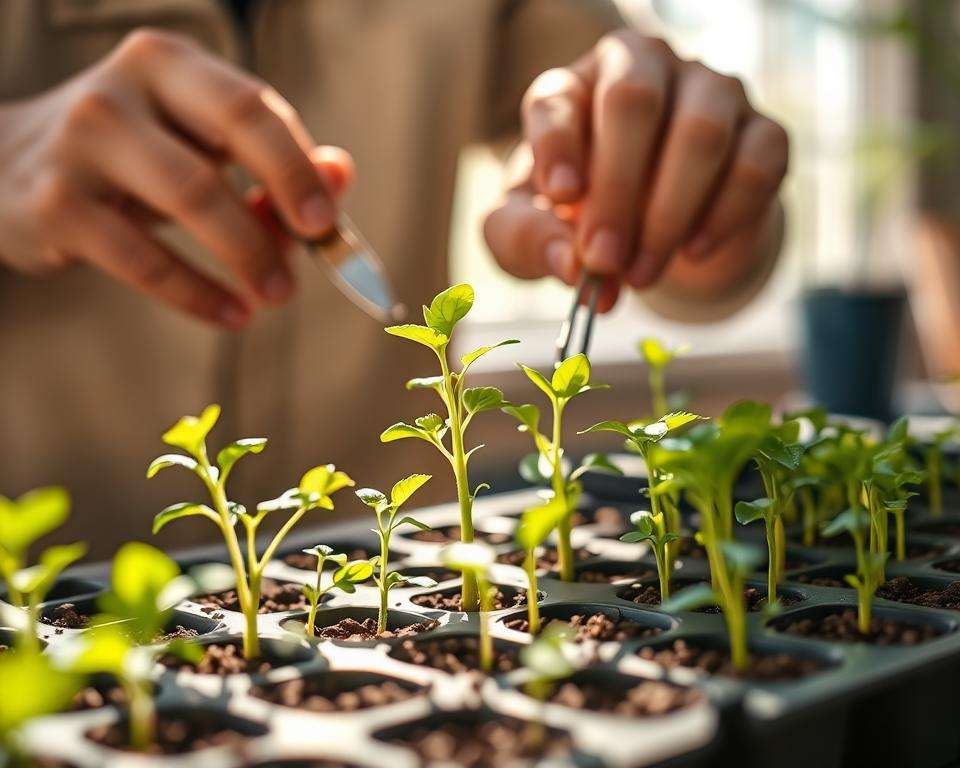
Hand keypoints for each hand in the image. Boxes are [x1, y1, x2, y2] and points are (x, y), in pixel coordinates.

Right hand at [0, 28, 352, 327]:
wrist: (7, 168)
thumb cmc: (132, 159)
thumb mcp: (197, 146)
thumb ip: (272, 159)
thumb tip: (342, 174)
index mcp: (169, 65)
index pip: (253, 105)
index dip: (299, 163)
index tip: (328, 220)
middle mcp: (123, 90)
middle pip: (229, 132)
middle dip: (284, 194)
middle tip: (316, 251)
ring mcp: (82, 142)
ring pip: (192, 196)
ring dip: (249, 254)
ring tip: (277, 295)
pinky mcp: (55, 205)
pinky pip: (143, 259)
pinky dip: (197, 294)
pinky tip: (230, 315)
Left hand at [485, 29, 788, 311]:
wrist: (655, 230)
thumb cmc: (579, 216)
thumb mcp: (531, 228)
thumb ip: (530, 240)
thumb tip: (570, 265)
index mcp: (575, 88)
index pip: (558, 98)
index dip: (557, 145)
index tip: (560, 196)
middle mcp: (645, 70)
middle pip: (634, 101)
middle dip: (616, 190)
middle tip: (604, 259)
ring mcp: (712, 92)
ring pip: (702, 132)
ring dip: (668, 215)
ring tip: (641, 274)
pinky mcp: (764, 131)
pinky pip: (755, 165)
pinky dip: (723, 216)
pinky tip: (692, 253)